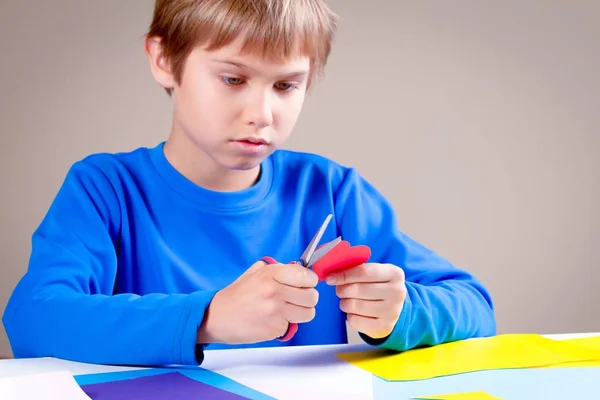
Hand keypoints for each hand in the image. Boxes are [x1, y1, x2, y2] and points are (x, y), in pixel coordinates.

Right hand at [197, 260, 318, 344]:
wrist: (217, 317)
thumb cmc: (236, 295)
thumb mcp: (255, 272)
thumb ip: (278, 269)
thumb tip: (299, 269)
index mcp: (272, 274)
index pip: (308, 276)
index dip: (310, 281)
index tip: (305, 284)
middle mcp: (275, 291)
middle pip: (313, 297)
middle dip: (307, 299)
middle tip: (296, 299)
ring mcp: (276, 311)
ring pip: (309, 313)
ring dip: (301, 313)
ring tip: (286, 310)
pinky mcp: (275, 328)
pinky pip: (292, 326)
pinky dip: (285, 324)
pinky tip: (271, 320)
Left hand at [326, 263, 406, 339]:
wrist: (395, 307)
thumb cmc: (378, 286)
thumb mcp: (374, 272)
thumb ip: (355, 269)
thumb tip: (332, 274)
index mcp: (394, 274)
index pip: (364, 272)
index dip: (344, 275)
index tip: (331, 278)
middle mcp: (397, 292)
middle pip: (357, 289)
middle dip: (342, 289)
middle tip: (340, 290)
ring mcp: (392, 311)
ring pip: (353, 305)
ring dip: (344, 303)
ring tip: (348, 300)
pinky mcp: (384, 327)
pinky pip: (354, 321)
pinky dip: (349, 316)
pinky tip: (356, 312)